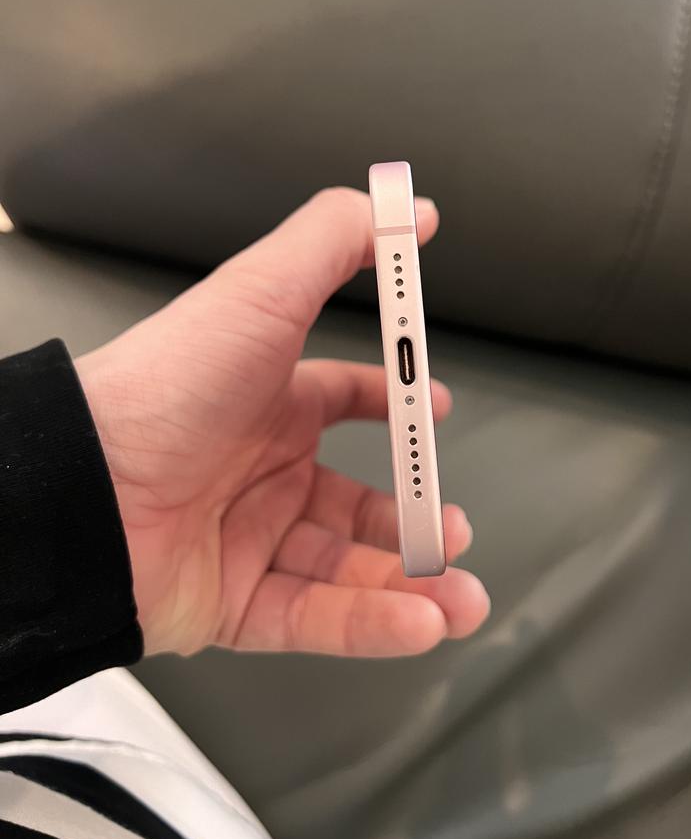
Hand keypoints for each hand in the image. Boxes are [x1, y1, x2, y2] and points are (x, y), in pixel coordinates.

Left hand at [77, 188, 488, 656]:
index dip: (395, 407)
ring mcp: (244, 539)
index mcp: (267, 400)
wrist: (82, 486)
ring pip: (345, 570)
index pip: (343, 400)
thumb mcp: (263, 293)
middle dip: (418, 520)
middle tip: (458, 532)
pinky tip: (419, 622)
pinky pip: (311, 619)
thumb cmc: (167, 386)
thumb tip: (417, 213)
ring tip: (460, 598)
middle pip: (358, 501)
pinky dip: (369, 625)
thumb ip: (340, 242)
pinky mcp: (228, 604)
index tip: (439, 411)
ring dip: (409, 585)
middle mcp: (258, 470)